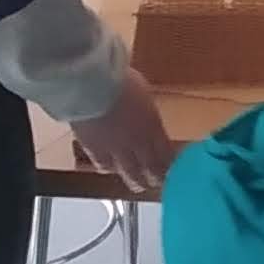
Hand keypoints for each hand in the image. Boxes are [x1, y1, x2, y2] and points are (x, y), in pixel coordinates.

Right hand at [75, 71, 174, 196]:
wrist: (89, 83)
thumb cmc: (117, 78)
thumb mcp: (143, 91)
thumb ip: (147, 112)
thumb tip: (149, 119)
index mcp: (153, 126)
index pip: (166, 154)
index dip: (170, 164)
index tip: (174, 169)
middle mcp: (137, 142)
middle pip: (151, 169)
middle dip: (156, 179)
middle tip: (158, 184)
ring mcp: (115, 148)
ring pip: (129, 173)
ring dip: (135, 180)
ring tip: (138, 186)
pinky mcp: (93, 149)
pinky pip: (104, 165)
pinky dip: (109, 169)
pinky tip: (110, 170)